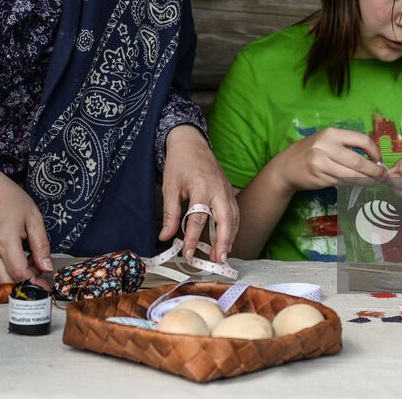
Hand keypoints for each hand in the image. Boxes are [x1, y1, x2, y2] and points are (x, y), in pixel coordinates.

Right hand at [0, 161, 51, 284]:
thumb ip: (41, 244)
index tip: (47, 284)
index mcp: (6, 242)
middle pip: (8, 282)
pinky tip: (24, 256)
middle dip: (26, 284)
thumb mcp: (33, 217)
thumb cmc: (10, 199)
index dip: (34, 282)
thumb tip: (47, 267)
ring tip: (34, 260)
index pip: (19, 273)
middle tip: (42, 276)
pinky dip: (12, 269)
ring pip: (2, 277)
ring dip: (19, 276)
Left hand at [159, 126, 238, 262]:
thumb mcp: (170, 187)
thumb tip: (166, 237)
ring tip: (222, 256)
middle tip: (218, 260)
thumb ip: (170, 214)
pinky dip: (232, 228)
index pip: (198, 219)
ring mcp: (226, 190)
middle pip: (225, 219)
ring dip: (230, 238)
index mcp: (201, 187)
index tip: (188, 254)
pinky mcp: (229, 191)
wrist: (191, 142)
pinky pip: (235, 213)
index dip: (193, 239)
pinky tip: (227, 240)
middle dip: (223, 242)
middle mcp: (218, 189)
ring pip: (234, 218)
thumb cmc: (180, 163)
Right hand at [274, 128, 386, 192]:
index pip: (361, 140)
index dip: (374, 151)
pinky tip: (359, 185)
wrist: (286, 167)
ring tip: (375, 182)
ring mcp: (321, 163)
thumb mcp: (326, 141)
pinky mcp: (319, 178)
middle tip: (383, 176)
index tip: (379, 159)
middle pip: (358, 161)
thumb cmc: (311, 152)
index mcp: (331, 133)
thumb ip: (346, 145)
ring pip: (351, 175)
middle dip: (374, 171)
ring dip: (367, 181)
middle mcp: (325, 146)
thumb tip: (372, 157)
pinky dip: (353, 185)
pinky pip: (342, 183)